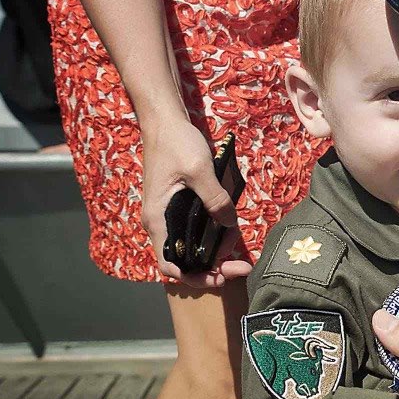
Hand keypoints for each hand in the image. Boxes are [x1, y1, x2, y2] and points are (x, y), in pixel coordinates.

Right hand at [139, 118, 246, 286]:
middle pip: (184, 260)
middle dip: (212, 266)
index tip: (222, 276)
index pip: (170, 265)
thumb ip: (215, 199)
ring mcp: (168, 215)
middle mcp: (159, 223)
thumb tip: (230, 224)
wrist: (165, 121)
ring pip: (190, 246)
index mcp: (157, 220)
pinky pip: (193, 230)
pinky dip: (211, 235)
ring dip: (214, 250)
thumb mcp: (199, 170)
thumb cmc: (176, 143)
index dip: (195, 277)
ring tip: (238, 244)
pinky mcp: (177, 206)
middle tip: (241, 265)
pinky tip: (229, 229)